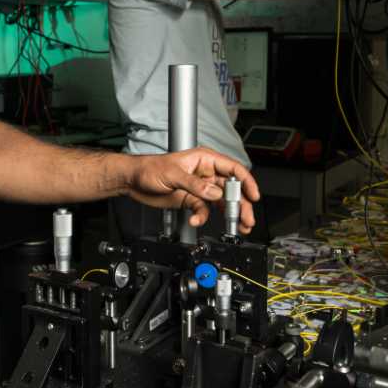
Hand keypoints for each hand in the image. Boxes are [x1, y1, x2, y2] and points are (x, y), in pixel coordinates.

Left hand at [124, 148, 259, 230]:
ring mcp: (200, 188)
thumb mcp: (173, 174)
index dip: (246, 182)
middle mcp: (206, 174)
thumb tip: (214, 194)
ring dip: (229, 215)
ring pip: (221, 202)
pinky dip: (203, 217)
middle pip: (231, 189)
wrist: (133, 181)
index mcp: (205, 160)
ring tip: (237, 226)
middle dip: (241, 204)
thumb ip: (195, 185)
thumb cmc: (150, 168)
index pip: (233, 169)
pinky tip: (197, 219)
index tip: (253, 195)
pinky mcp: (192, 200)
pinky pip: (204, 210)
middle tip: (247, 219)